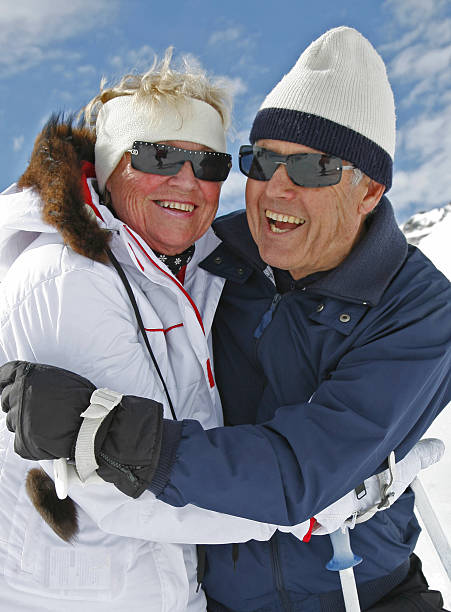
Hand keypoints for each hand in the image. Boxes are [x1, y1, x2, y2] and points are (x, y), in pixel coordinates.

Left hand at [0, 360, 164, 496]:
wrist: (95, 426)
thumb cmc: (85, 400)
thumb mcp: (61, 378)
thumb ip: (39, 380)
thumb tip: (25, 383)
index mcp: (28, 376)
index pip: (4, 375)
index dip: (4, 381)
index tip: (4, 385)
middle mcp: (19, 396)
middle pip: (5, 399)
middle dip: (17, 402)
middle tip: (38, 408)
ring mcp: (19, 420)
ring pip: (12, 421)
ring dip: (25, 421)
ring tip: (48, 423)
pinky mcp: (23, 442)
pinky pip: (19, 442)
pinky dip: (30, 441)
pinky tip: (48, 436)